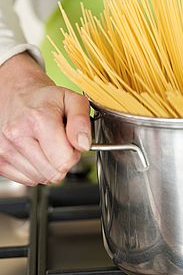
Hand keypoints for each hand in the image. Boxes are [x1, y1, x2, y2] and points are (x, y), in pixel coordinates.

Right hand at [0, 53, 90, 185]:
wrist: (15, 93)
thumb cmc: (45, 98)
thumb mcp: (72, 100)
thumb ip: (81, 122)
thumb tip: (83, 144)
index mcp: (38, 119)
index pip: (65, 161)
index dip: (74, 154)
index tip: (70, 142)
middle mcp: (17, 135)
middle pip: (54, 174)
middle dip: (62, 161)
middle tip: (59, 143)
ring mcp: (4, 148)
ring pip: (40, 179)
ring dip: (48, 166)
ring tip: (46, 145)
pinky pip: (27, 180)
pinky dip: (35, 170)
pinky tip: (34, 151)